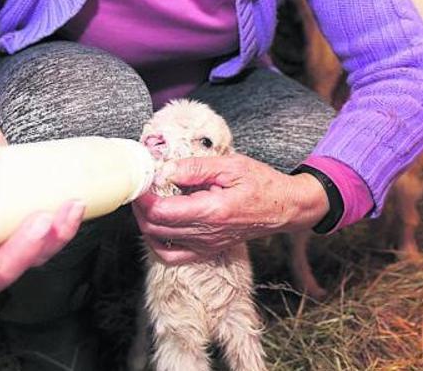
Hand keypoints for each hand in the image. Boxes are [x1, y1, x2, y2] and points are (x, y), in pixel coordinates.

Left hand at [132, 154, 327, 264]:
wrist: (284, 208)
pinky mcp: (206, 250)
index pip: (160, 211)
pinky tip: (157, 226)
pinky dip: (156, 243)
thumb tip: (164, 170)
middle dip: (139, 206)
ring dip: (146, 221)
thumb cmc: (261, 184)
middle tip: (141, 186)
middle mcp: (206, 234)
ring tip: (148, 200)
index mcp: (212, 211)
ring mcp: (205, 245)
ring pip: (158, 241)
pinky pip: (171, 256)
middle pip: (153, 227)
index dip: (143, 196)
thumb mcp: (231, 165)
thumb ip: (195, 168)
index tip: (142, 180)